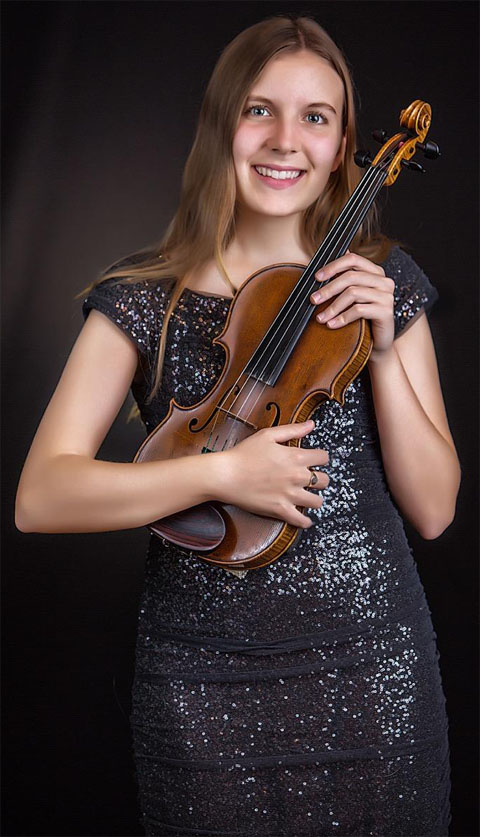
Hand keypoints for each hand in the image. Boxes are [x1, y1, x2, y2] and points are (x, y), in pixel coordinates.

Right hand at [212, 420, 328, 527]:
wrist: (225, 475)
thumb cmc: (244, 453)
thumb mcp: (268, 435)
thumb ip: (293, 429)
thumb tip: (311, 424)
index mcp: (296, 457)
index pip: (323, 458)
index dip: (320, 458)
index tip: (315, 460)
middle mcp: (297, 477)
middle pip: (325, 480)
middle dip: (319, 478)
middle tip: (310, 479)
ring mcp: (290, 495)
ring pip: (317, 502)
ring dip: (314, 499)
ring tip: (307, 497)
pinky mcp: (280, 510)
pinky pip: (301, 521)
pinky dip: (305, 521)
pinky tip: (304, 519)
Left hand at [309, 251, 394, 356]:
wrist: (378, 343)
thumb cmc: (363, 318)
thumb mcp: (352, 297)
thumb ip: (344, 279)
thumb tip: (326, 266)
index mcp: (375, 273)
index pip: (353, 259)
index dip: (333, 266)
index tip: (316, 277)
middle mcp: (384, 281)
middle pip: (351, 277)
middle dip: (328, 289)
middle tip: (313, 299)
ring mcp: (386, 296)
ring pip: (353, 293)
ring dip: (332, 307)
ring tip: (320, 318)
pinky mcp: (386, 312)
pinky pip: (358, 310)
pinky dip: (342, 318)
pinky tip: (332, 324)